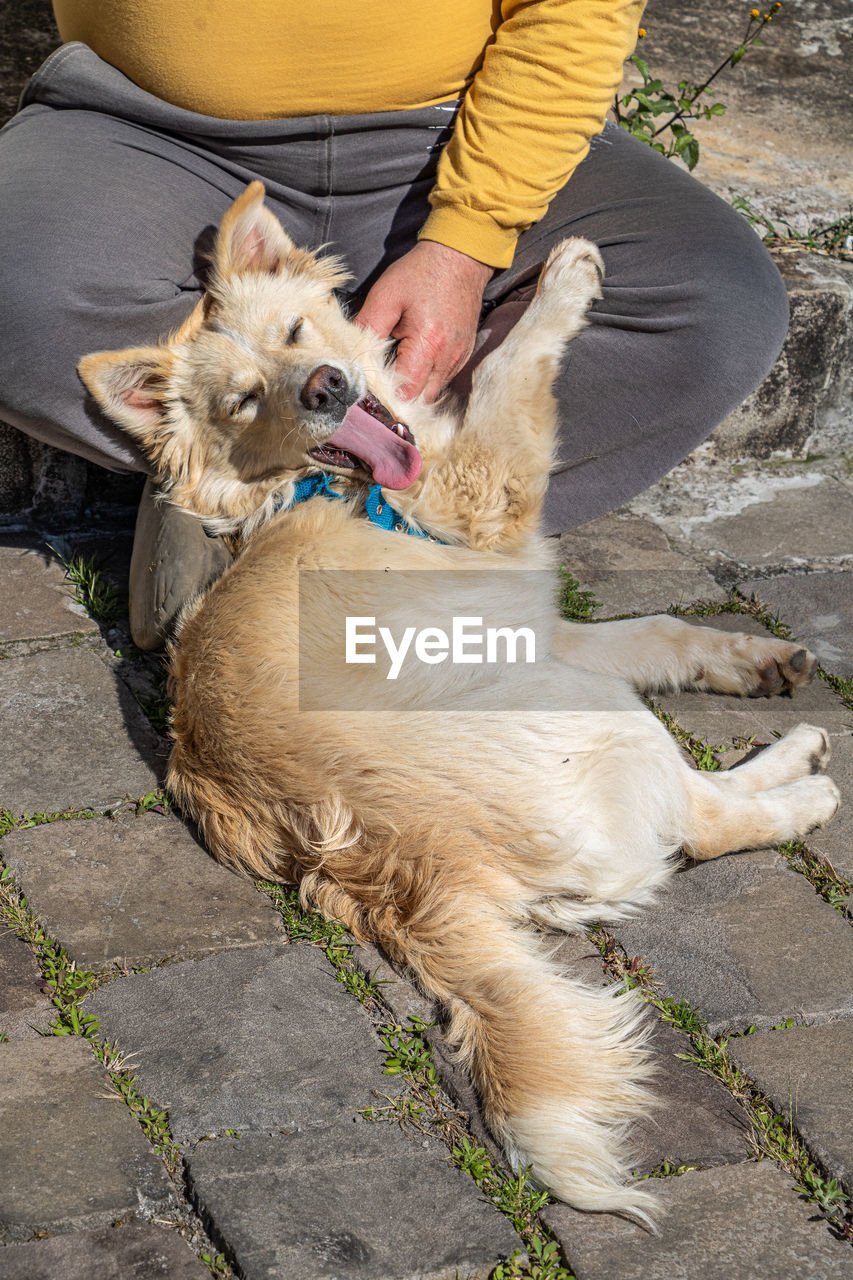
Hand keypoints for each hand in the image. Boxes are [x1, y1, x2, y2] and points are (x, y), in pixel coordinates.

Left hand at [355, 240, 492, 402]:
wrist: (460, 256)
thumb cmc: (420, 272)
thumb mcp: (385, 295)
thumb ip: (367, 328)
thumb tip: (351, 355)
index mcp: (427, 344)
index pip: (405, 393)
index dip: (386, 395)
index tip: (371, 388)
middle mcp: (448, 357)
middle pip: (420, 399)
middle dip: (400, 396)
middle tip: (382, 380)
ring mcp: (460, 357)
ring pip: (433, 392)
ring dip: (414, 387)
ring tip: (398, 367)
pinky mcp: (464, 353)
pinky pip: (443, 379)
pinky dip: (427, 377)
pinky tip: (415, 359)